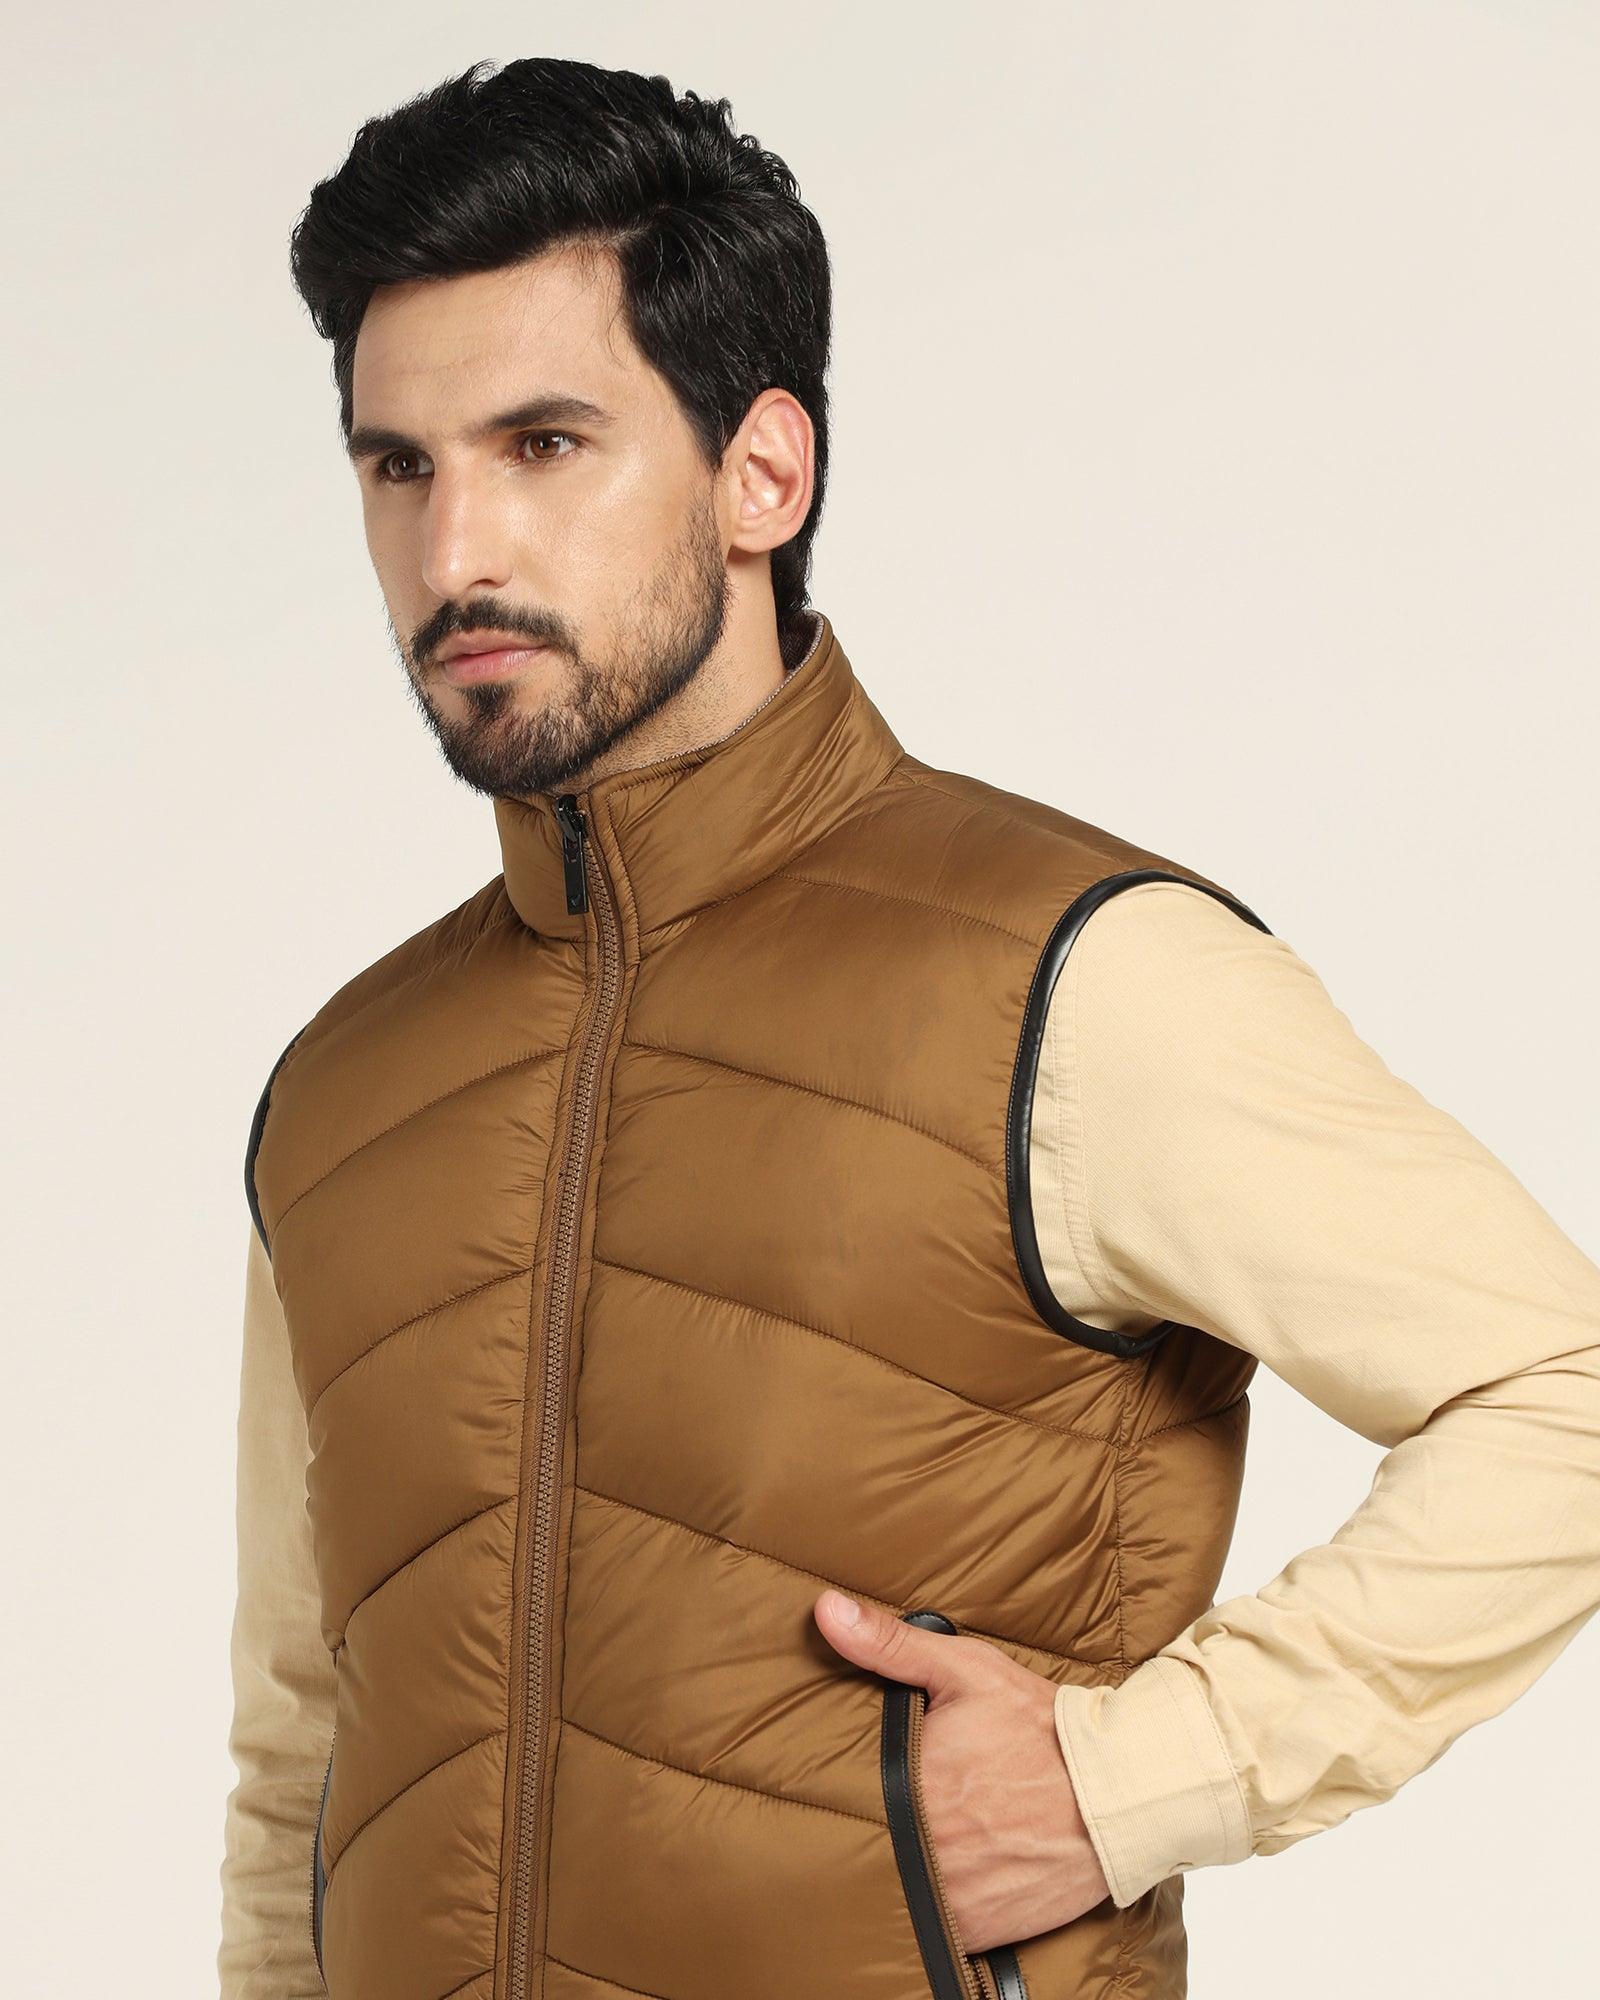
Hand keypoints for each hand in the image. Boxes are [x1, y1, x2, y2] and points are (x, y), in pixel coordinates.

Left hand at [813, 1588, 1110, 1953]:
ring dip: (896, 1869)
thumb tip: (826, 1612)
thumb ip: (890, 1644)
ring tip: (912, 1840)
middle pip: (864, 1845)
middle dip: (867, 1826)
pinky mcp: (983, 1930)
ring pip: (894, 1892)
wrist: (1121, 1793)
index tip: (838, 1775)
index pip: (838, 1794)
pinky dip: (933, 1906)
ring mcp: (954, 1896)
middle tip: (883, 1807)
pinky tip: (944, 1874)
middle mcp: (927, 1849)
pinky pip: (933, 1929)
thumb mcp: (967, 1671)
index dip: (836, 1786)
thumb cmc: (1042, 1728)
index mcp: (911, 1785)